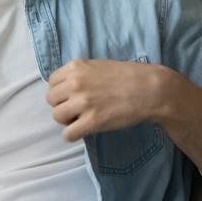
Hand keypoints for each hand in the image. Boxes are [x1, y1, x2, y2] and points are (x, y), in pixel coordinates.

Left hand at [45, 58, 166, 141]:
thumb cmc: (127, 76)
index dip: (60, 91)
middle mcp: (75, 83)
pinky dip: (72, 135)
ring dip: (66, 120)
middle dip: (61, 105)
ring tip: (80, 119)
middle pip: (51, 100)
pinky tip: (82, 131)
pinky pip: (68, 134)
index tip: (70, 97)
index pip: (51, 82)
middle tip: (76, 109)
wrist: (150, 90)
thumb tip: (64, 86)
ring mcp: (83, 102)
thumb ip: (79, 73)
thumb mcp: (98, 65)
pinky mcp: (93, 121)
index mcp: (76, 67)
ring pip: (57, 116)